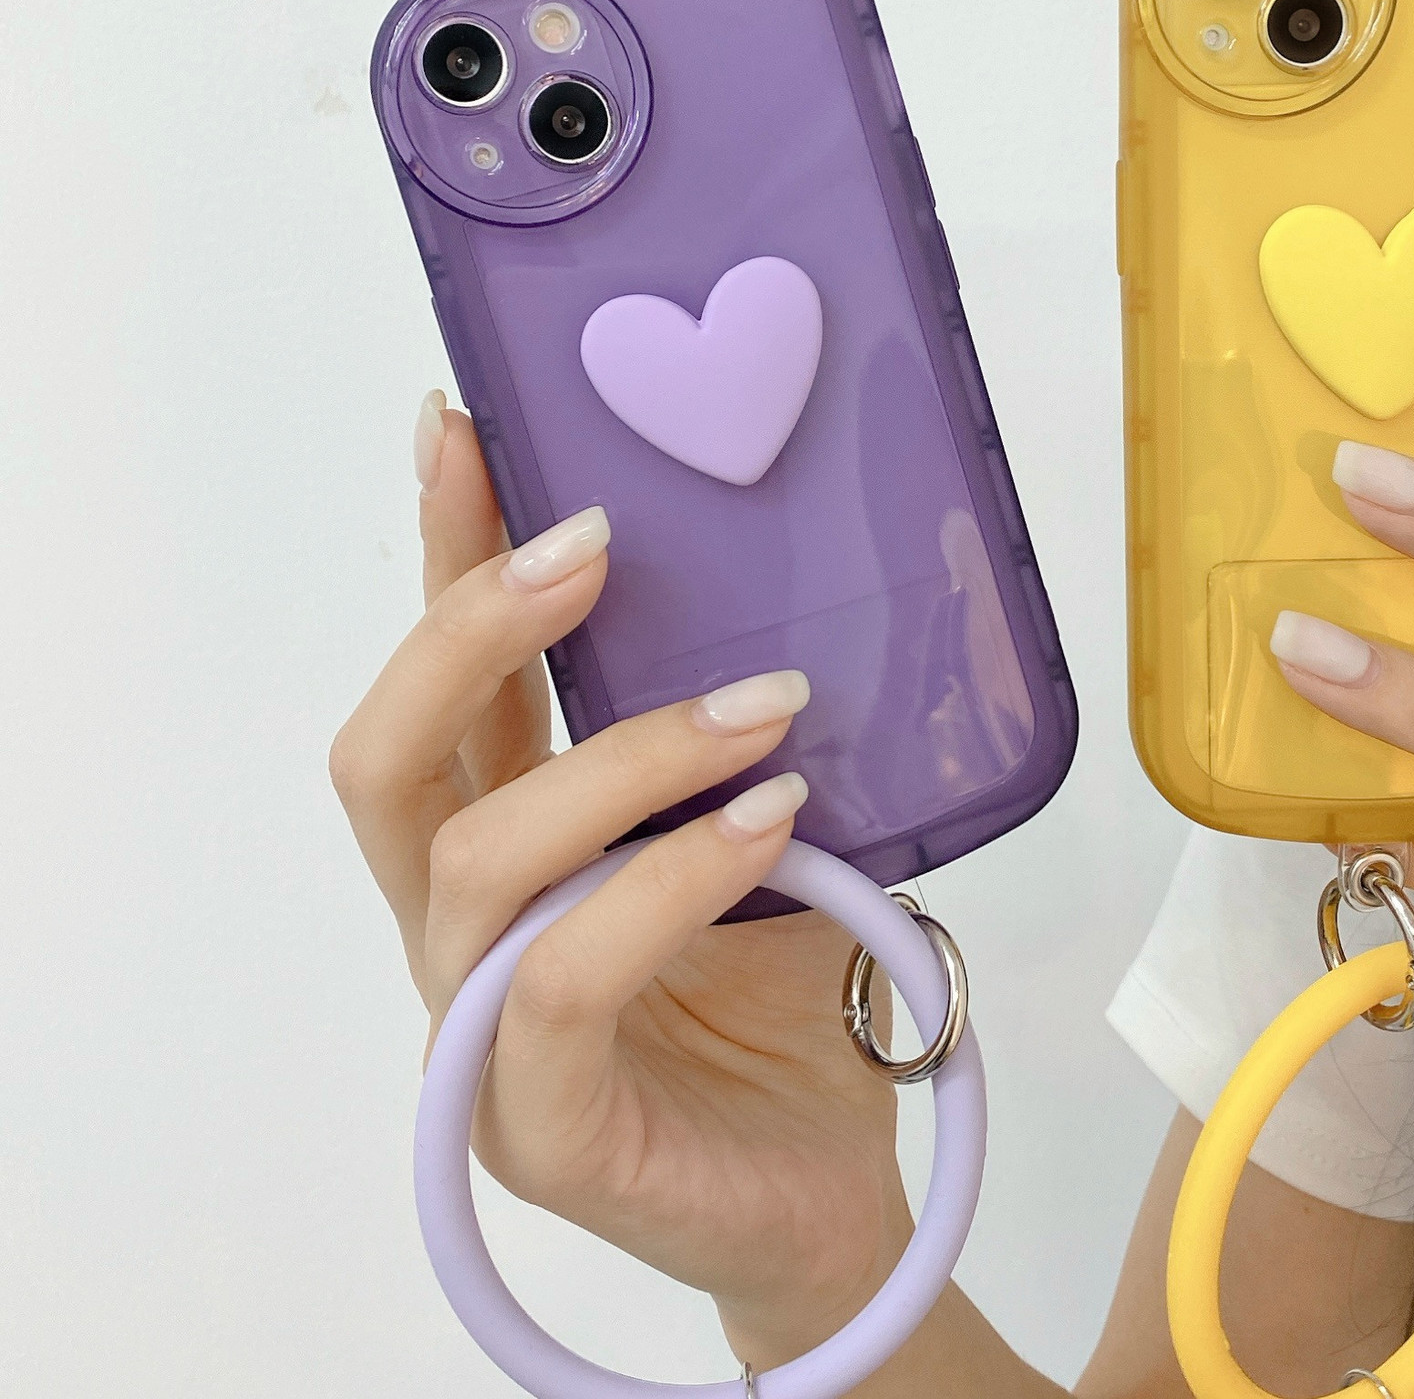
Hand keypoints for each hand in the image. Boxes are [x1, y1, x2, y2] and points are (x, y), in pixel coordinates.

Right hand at [329, 400, 911, 1355]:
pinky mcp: (534, 1122)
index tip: (465, 426)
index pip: (450, 682)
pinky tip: (772, 820)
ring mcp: (480, 1030)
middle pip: (388, 755)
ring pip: (483, 857)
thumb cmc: (786, 997)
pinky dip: (672, 878)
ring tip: (763, 706)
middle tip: (594, 539)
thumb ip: (735, 731)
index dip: (444, 552)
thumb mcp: (767, 827)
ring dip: (627, 753)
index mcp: (513, 842)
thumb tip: (796, 573)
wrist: (826, 1187)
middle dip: (474, 623)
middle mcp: (466, 925)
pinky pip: (570, 974)